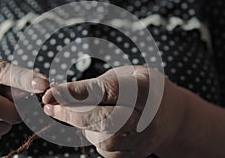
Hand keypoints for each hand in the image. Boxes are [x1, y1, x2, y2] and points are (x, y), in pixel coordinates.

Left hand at [42, 66, 185, 157]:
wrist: (174, 115)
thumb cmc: (144, 88)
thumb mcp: (127, 75)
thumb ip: (101, 84)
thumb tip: (64, 95)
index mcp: (145, 89)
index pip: (106, 91)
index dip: (76, 92)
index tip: (50, 92)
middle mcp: (147, 117)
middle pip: (104, 120)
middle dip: (71, 113)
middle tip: (50, 105)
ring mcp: (144, 139)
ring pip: (103, 140)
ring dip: (83, 126)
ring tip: (82, 113)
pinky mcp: (137, 154)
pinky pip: (107, 152)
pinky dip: (95, 139)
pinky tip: (96, 127)